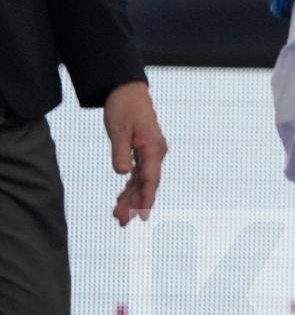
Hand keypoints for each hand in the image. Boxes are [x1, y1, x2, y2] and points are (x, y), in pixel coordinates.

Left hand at [104, 81, 166, 225]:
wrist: (128, 92)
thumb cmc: (124, 108)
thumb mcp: (118, 130)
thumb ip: (120, 152)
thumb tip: (123, 174)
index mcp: (153, 149)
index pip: (150, 179)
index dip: (146, 199)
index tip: (142, 216)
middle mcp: (156, 153)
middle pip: (147, 184)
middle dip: (135, 204)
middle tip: (120, 222)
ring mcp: (151, 153)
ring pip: (142, 182)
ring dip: (131, 198)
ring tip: (118, 216)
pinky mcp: (143, 152)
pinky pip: (139, 174)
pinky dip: (130, 187)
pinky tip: (121, 199)